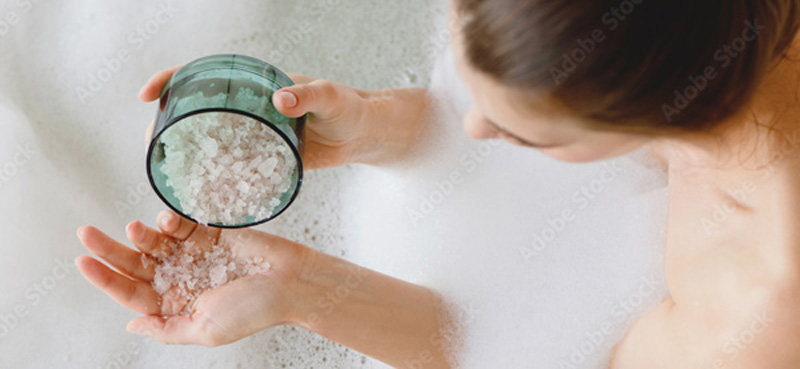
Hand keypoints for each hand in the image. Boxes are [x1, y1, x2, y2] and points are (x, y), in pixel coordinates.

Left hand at [75, 210, 309, 346]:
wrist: (291, 282)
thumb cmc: (254, 310)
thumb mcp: (204, 331)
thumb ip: (166, 329)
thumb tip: (130, 326)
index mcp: (176, 305)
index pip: (130, 292)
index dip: (105, 278)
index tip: (82, 261)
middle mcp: (181, 280)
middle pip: (135, 264)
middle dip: (110, 249)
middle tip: (86, 233)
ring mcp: (195, 256)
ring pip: (154, 243)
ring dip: (141, 235)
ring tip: (136, 229)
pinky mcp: (210, 235)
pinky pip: (182, 225)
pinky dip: (169, 222)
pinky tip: (166, 222)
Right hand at [139, 67, 378, 169]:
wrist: (364, 134)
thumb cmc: (349, 108)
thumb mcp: (329, 98)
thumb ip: (308, 96)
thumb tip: (281, 98)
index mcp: (255, 83)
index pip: (203, 74)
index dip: (171, 80)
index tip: (148, 95)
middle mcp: (248, 106)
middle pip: (196, 110)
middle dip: (168, 123)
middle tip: (152, 144)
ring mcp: (254, 133)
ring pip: (210, 140)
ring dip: (187, 154)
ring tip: (167, 171)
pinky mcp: (264, 157)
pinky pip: (233, 165)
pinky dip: (216, 175)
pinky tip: (203, 191)